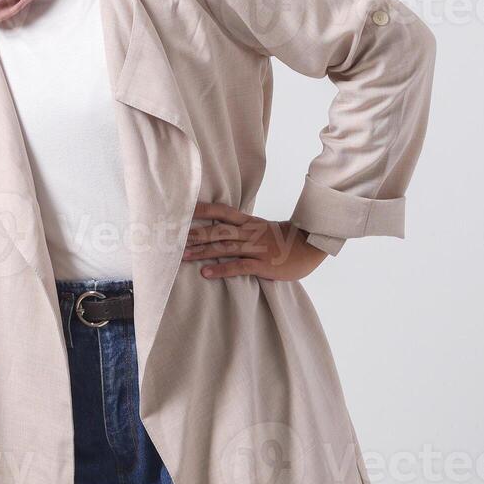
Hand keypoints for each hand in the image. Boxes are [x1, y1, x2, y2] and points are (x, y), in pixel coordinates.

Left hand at [181, 202, 328, 280]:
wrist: (311, 245)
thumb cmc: (285, 239)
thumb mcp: (263, 229)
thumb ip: (244, 229)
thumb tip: (223, 230)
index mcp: (249, 222)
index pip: (221, 211)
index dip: (202, 210)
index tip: (182, 210)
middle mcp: (249, 233)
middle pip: (217, 231)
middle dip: (194, 235)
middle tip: (172, 239)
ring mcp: (256, 248)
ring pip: (224, 248)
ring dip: (201, 252)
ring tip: (182, 257)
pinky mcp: (263, 264)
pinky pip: (239, 266)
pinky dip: (221, 270)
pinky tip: (206, 273)